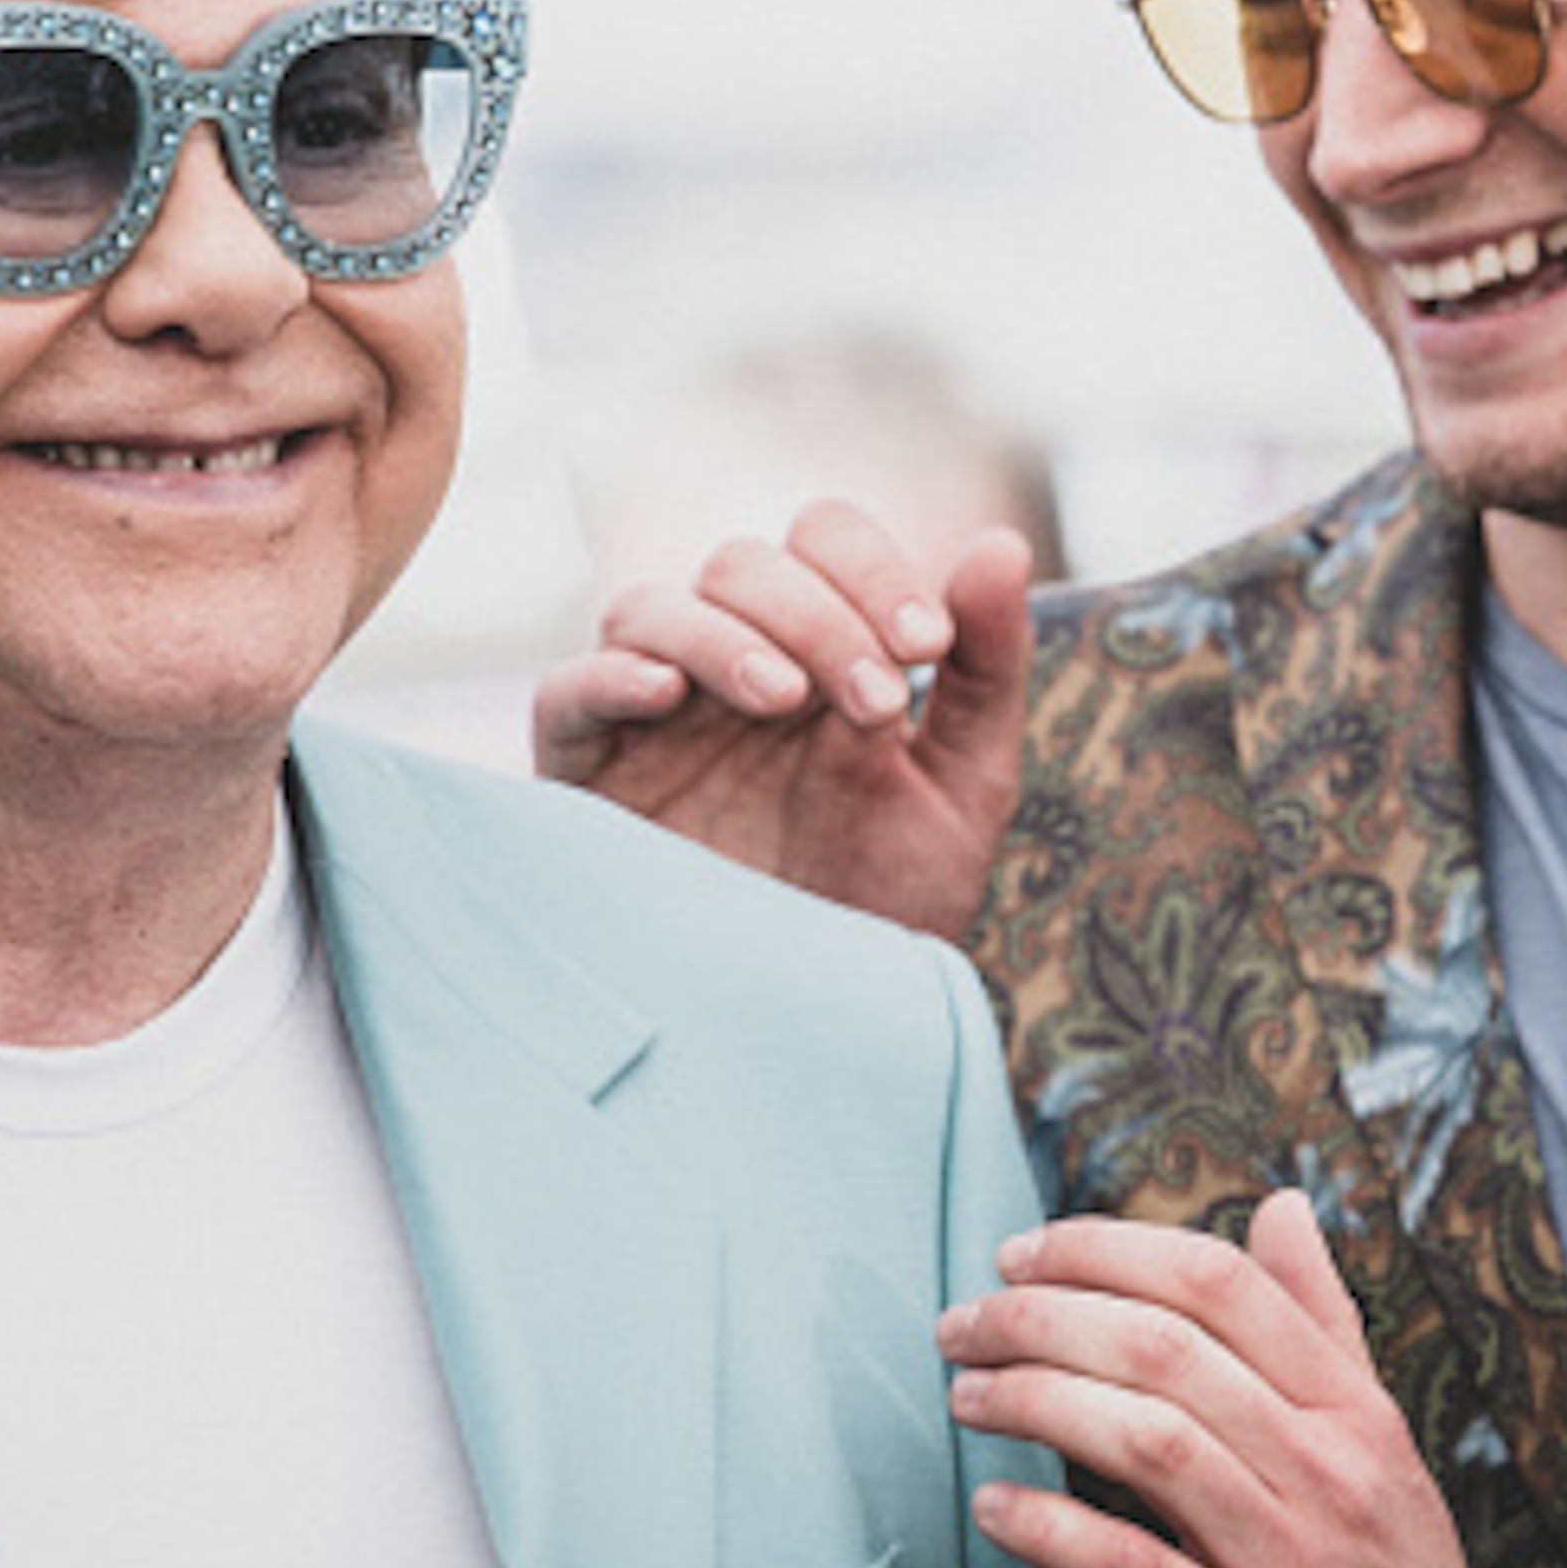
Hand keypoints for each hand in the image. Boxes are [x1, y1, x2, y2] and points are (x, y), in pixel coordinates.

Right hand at [529, 501, 1034, 939]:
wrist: (815, 1029)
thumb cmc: (888, 905)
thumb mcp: (963, 788)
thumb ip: (986, 668)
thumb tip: (998, 540)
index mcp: (817, 650)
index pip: (824, 538)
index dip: (873, 567)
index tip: (928, 646)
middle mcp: (728, 666)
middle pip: (742, 561)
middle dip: (819, 614)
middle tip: (874, 704)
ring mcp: (651, 718)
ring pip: (652, 605)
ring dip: (727, 635)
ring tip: (784, 701)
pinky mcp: (586, 777)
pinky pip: (568, 690)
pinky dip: (613, 674)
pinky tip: (669, 697)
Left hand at [938, 1191, 1502, 1567]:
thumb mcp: (1381, 1442)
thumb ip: (1323, 1323)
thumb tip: (1282, 1205)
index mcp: (1353, 1410)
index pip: (1221, 1284)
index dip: (1106, 1250)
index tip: (1022, 1254)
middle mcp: (1325, 1473)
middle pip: (1165, 1350)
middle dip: (1041, 1317)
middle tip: (965, 1323)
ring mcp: (1286, 1563)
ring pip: (1147, 1442)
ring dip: (1033, 1403)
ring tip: (967, 1396)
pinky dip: (1053, 1530)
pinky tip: (995, 1508)